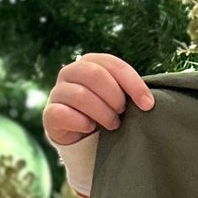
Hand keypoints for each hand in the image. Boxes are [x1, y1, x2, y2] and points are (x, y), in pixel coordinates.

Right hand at [41, 51, 155, 146]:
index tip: (148, 104)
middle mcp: (70, 72)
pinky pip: (63, 113)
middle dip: (115, 96)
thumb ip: (129, 90)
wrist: (82, 135)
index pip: (113, 64)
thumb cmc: (106, 110)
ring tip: (113, 124)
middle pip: (94, 75)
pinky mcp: (49, 114)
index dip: (133, 83)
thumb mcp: (120, 97)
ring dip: (102, 112)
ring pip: (80, 95)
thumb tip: (148, 100)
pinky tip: (90, 128)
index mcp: (90, 62)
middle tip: (123, 112)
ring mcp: (57, 92)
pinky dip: (81, 122)